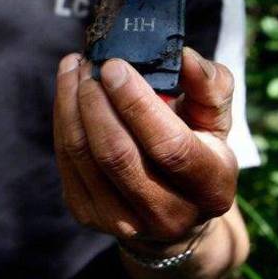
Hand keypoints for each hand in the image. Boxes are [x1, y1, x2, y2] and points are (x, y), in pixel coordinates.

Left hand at [53, 47, 237, 250]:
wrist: (173, 205)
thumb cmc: (197, 145)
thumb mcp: (215, 116)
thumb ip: (209, 84)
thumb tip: (184, 56)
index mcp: (211, 188)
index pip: (170, 147)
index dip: (137, 104)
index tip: (114, 65)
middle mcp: (170, 216)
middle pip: (118, 154)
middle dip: (96, 101)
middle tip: (90, 63)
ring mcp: (125, 222)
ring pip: (84, 156)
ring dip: (72, 104)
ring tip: (74, 68)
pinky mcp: (89, 214)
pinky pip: (67, 160)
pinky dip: (62, 119)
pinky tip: (68, 91)